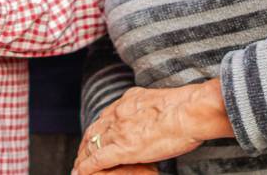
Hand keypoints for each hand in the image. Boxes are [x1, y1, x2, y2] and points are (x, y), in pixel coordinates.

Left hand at [73, 81, 233, 174]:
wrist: (189, 112)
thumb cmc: (185, 107)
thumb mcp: (159, 100)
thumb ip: (147, 107)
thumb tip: (149, 114)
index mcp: (127, 101)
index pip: (105, 117)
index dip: (98, 130)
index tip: (95, 137)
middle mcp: (118, 113)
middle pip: (95, 130)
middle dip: (86, 143)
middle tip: (81, 154)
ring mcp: (119, 130)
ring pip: (93, 144)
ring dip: (83, 156)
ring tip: (78, 166)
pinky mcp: (124, 148)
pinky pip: (99, 159)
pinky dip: (88, 166)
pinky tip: (80, 172)